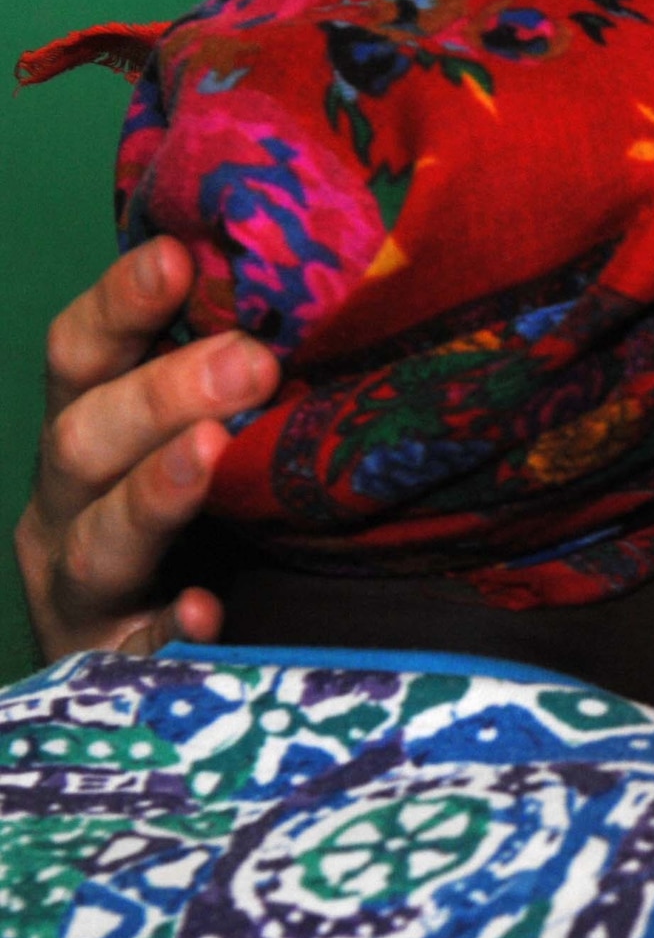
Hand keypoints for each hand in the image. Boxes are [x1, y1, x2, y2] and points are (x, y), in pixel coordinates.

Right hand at [16, 239, 278, 659]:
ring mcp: (77, 593)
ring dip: (153, 493)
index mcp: (80, 440)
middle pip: (84, 439)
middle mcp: (62, 509)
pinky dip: (168, 631)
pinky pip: (136, 652)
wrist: (138, 682)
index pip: (79, 360)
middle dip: (160, 395)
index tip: (178, 256)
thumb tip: (308, 305)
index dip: (119, 306)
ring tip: (211, 452)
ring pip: (98, 539)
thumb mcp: (190, 447)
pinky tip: (207, 612)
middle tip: (250, 360)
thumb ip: (220, 390)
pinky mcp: (110, 669)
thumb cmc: (193, 534)